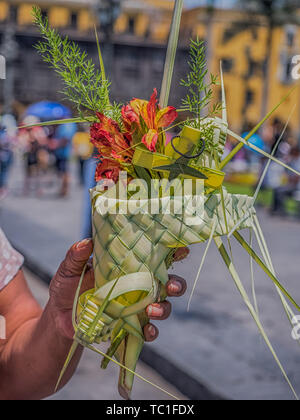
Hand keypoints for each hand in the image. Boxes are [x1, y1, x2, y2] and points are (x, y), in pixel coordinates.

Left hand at [49, 239, 187, 341]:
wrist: (59, 319)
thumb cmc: (67, 288)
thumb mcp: (68, 270)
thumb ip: (75, 257)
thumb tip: (86, 242)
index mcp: (128, 266)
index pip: (154, 257)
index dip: (172, 253)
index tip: (181, 249)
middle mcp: (137, 286)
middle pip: (167, 283)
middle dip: (176, 284)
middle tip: (172, 286)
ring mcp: (136, 307)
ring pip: (163, 306)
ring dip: (164, 309)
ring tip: (153, 310)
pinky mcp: (130, 327)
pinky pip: (148, 330)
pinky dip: (152, 331)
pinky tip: (148, 330)